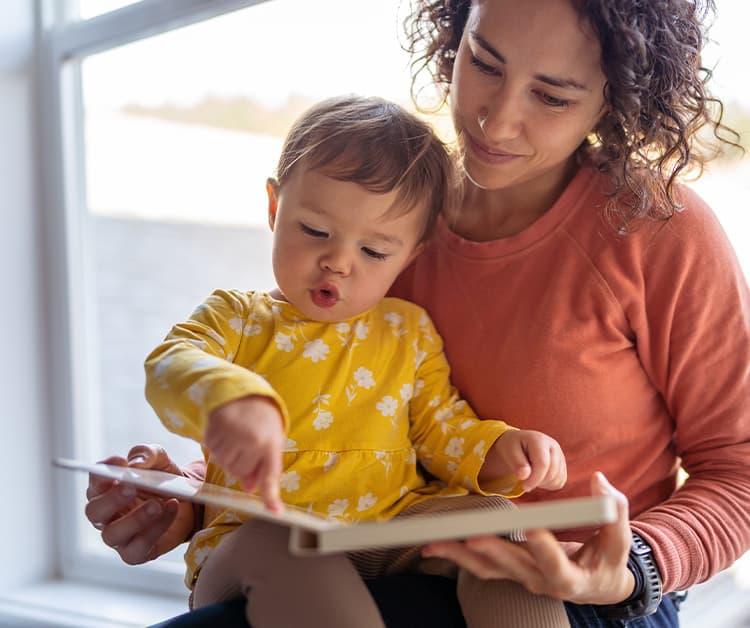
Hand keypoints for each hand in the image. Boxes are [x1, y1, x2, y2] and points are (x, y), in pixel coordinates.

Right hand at [85, 444, 197, 564]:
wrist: (190, 503)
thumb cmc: (165, 480)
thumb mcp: (161, 461)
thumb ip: (148, 454)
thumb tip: (136, 463)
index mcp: (106, 489)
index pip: (95, 481)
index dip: (103, 472)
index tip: (120, 462)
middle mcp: (106, 515)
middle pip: (94, 511)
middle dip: (112, 499)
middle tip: (131, 487)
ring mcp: (119, 536)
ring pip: (112, 534)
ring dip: (135, 518)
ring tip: (157, 504)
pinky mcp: (135, 553)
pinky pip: (137, 548)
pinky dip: (155, 529)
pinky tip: (170, 510)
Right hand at [205, 395, 284, 511]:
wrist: (244, 392)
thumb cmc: (261, 420)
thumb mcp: (270, 440)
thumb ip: (264, 466)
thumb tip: (251, 488)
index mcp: (271, 443)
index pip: (271, 475)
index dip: (271, 496)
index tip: (275, 512)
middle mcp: (252, 440)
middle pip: (240, 472)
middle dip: (243, 463)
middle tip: (247, 444)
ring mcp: (231, 435)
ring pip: (225, 464)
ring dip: (229, 455)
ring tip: (237, 436)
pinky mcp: (214, 430)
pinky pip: (213, 452)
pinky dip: (218, 446)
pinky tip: (226, 432)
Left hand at [423, 472, 634, 604]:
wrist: (598, 584)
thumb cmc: (609, 558)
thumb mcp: (619, 538)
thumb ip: (613, 510)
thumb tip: (599, 481)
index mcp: (570, 578)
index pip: (555, 564)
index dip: (544, 548)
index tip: (533, 530)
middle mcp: (541, 582)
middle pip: (512, 567)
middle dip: (492, 550)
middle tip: (474, 535)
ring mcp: (521, 578)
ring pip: (488, 569)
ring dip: (461, 556)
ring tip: (435, 544)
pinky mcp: (509, 571)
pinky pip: (479, 567)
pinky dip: (458, 556)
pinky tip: (435, 546)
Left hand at [479, 429, 566, 491]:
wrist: (520, 444)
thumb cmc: (514, 447)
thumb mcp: (509, 451)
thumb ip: (517, 463)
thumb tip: (524, 475)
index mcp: (539, 440)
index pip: (543, 463)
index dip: (534, 479)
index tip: (524, 486)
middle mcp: (553, 446)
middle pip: (551, 473)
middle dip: (537, 482)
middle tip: (524, 480)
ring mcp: (560, 456)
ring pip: (557, 479)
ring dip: (542, 483)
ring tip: (530, 475)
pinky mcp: (562, 466)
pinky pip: (559, 482)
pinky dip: (548, 484)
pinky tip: (538, 476)